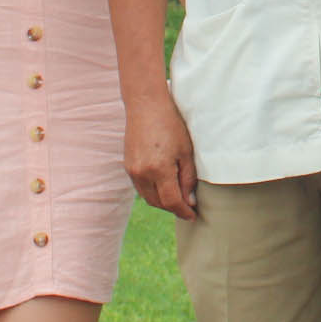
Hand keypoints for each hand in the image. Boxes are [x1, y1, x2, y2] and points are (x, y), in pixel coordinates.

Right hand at [123, 90, 196, 219]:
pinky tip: (163, 186)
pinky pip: (140, 187)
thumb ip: (188, 178)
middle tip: (188, 208)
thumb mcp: (186, 151)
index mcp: (158, 169)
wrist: (146, 105)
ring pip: (148, 197)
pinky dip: (152, 192)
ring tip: (177, 198)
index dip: (183, 212)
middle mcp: (142, 174)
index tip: (193, 216)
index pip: (171, 201)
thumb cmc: (171, 124)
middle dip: (173, 208)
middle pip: (158, 203)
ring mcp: (132, 170)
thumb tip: (189, 201)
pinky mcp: (128, 166)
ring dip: (162, 202)